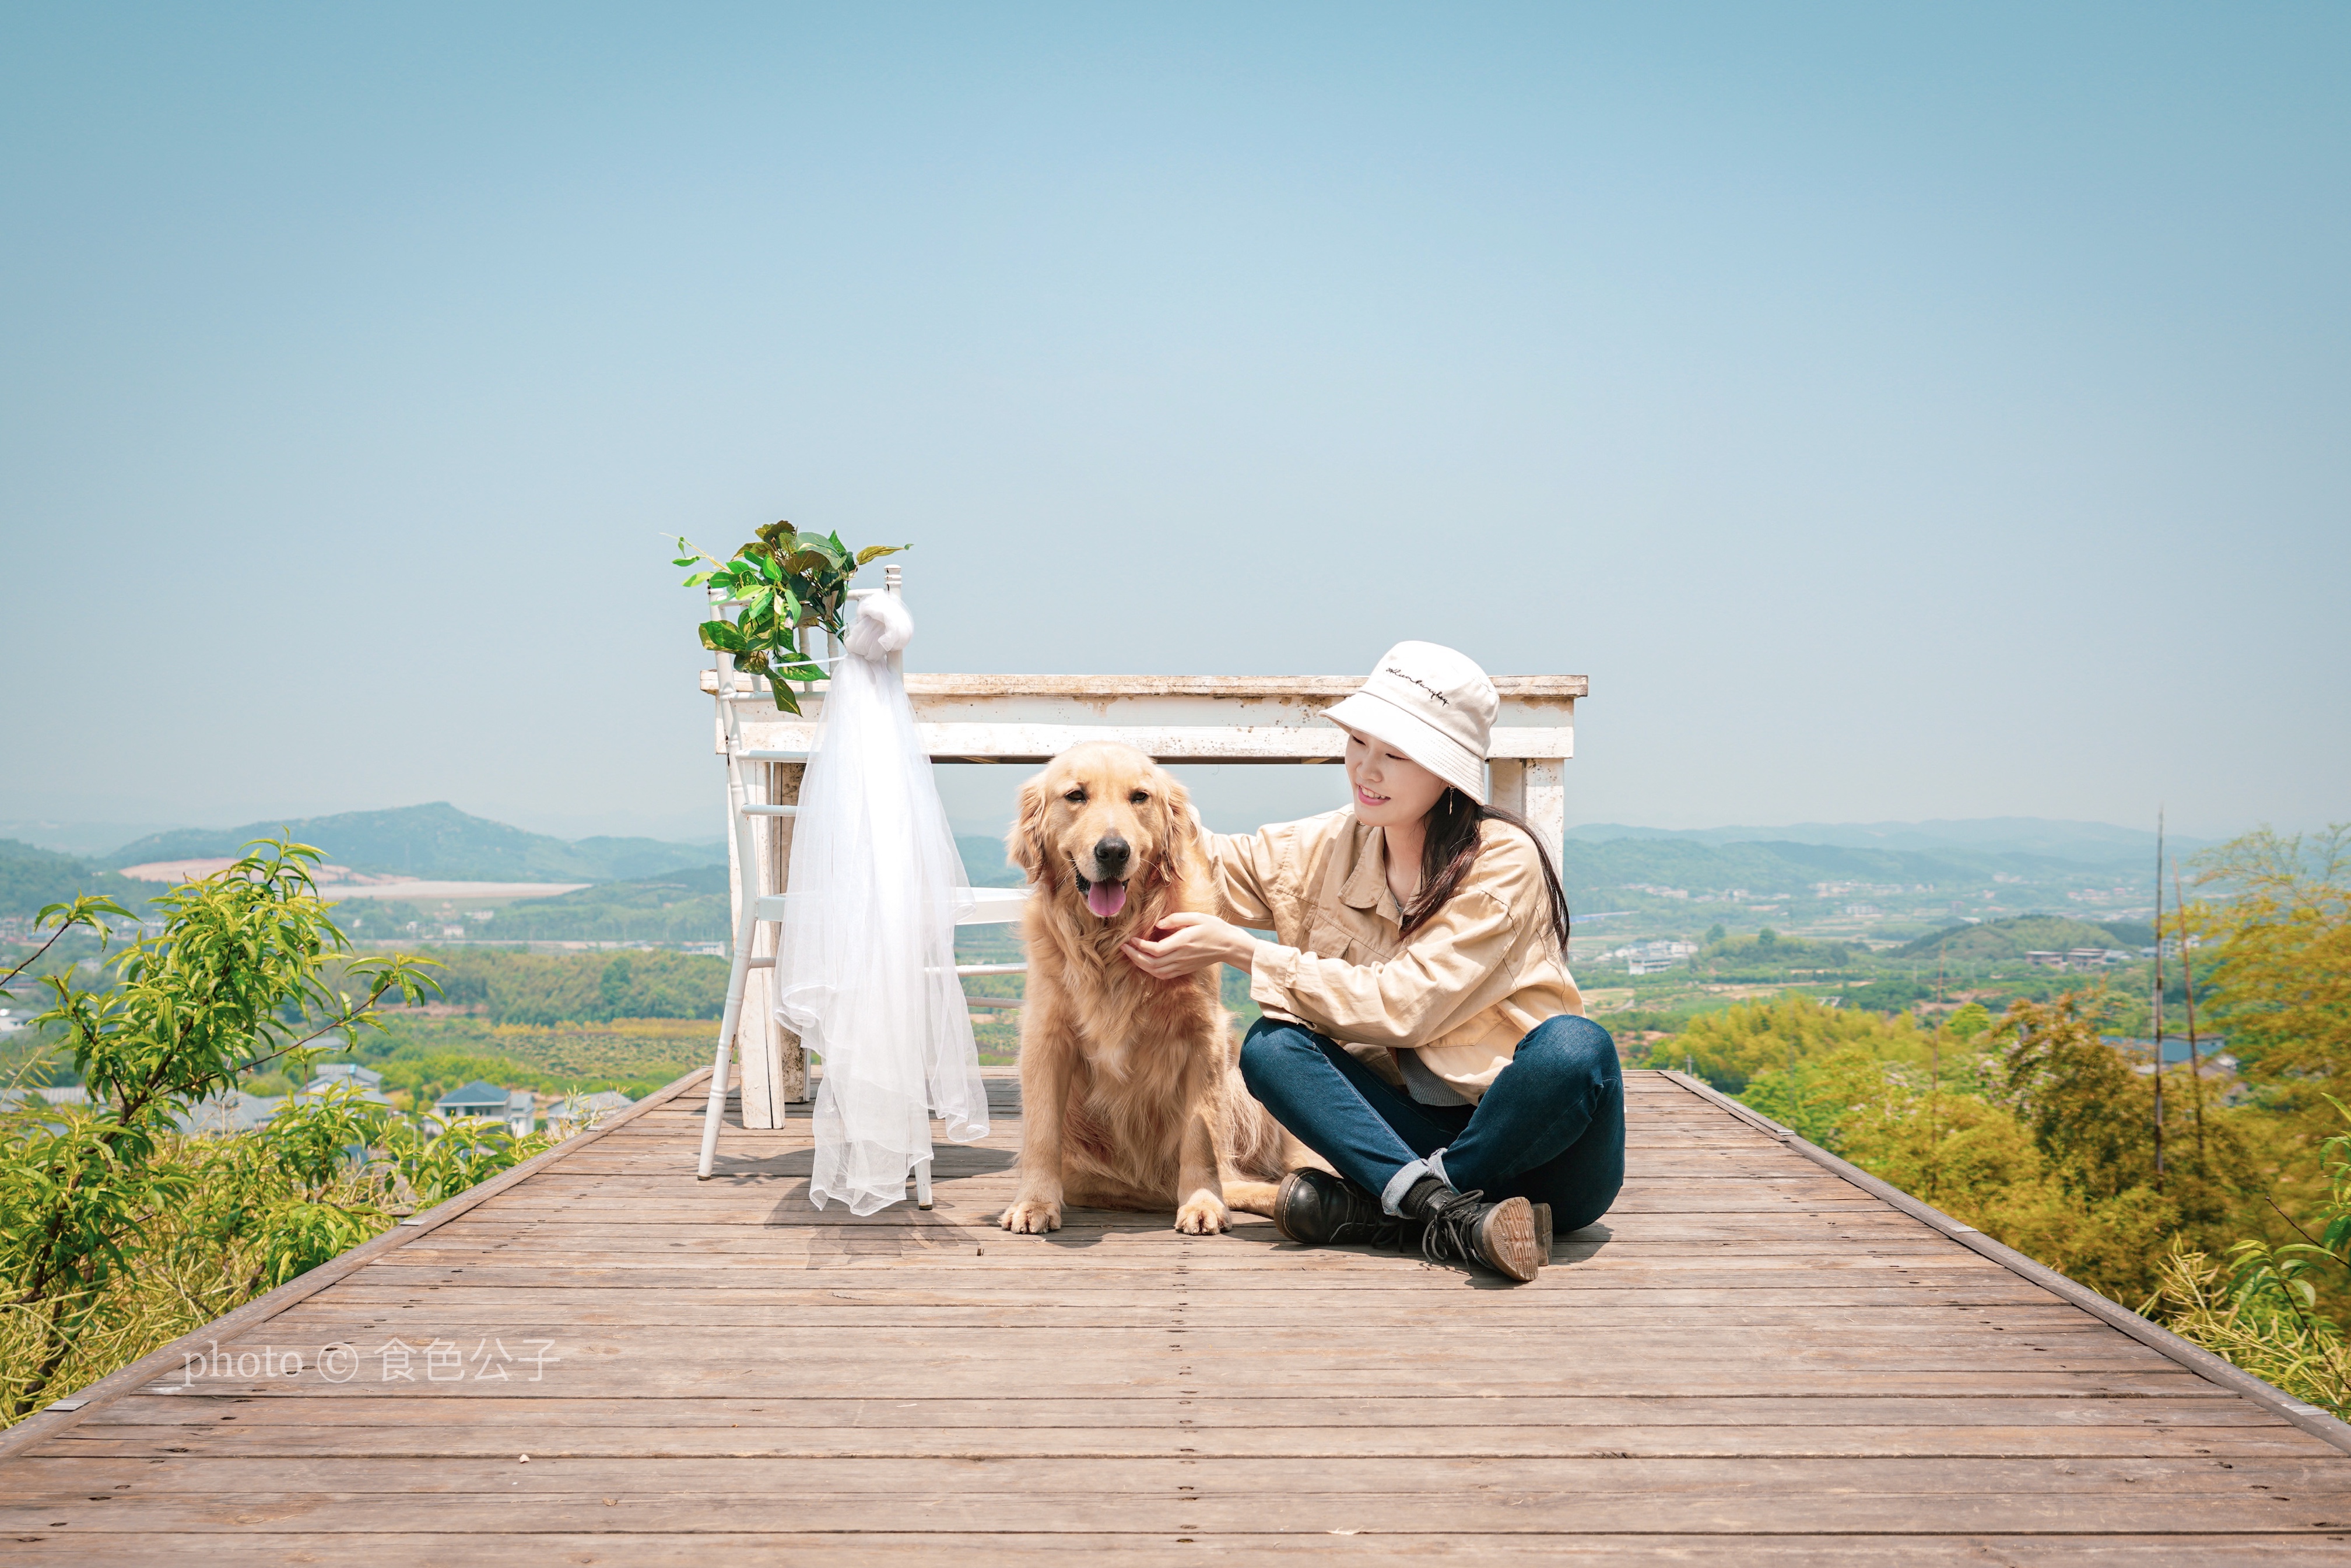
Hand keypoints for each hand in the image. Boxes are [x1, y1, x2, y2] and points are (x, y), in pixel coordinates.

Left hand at [1122, 910, 1259, 979]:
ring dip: (1140, 965)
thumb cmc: (1214, 928)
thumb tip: (1158, 924)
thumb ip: (1175, 919)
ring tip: (1131, 954)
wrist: (1229, 946)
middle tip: (1123, 947)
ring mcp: (1182, 965)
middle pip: (1151, 963)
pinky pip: (1163, 975)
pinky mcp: (1184, 969)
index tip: (1130, 938)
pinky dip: (1151, 971)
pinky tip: (1145, 963)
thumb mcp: (1196, 917)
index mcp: (1182, 942)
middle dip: (1134, 956)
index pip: (1155, 949)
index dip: (1139, 946)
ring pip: (1155, 971)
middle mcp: (1180, 957)